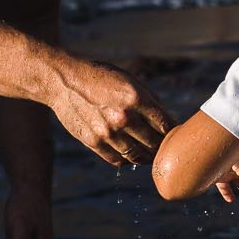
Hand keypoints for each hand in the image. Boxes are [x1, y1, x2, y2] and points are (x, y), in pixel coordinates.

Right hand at [51, 58, 173, 165]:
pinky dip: (126, 160)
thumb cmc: (101, 78)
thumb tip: (169, 121)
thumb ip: (150, 101)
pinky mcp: (93, 143)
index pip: (165, 125)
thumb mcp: (129, 80)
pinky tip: (129, 155)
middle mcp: (123, 117)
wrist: (64, 82)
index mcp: (136, 98)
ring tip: (149, 155)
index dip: (173, 132)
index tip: (174, 134)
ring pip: (137, 156)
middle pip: (154, 143)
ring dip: (146, 157)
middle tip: (164, 148)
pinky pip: (117, 160)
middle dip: (162, 146)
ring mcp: (107, 132)